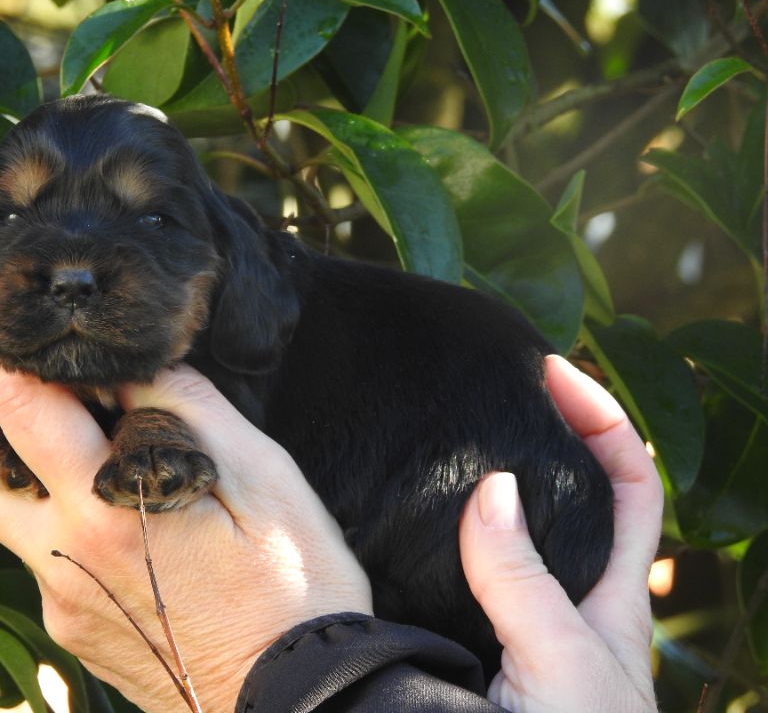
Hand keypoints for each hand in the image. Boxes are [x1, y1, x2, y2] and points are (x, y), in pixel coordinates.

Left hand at [0, 356, 372, 712]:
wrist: (297, 701)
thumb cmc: (296, 590)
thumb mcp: (264, 478)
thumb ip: (190, 410)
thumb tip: (134, 370)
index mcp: (107, 513)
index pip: (18, 411)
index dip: (12, 358)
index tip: (32, 334)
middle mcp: (63, 561)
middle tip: (24, 377)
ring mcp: (62, 602)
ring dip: (13, 461)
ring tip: (74, 433)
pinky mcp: (74, 627)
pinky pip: (38, 554)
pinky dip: (57, 510)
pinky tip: (117, 503)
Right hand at [459, 355, 661, 711]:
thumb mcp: (560, 668)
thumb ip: (524, 582)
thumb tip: (495, 487)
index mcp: (609, 603)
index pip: (629, 487)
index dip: (604, 420)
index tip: (553, 372)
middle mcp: (572, 606)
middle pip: (579, 499)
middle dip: (553, 434)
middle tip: (498, 389)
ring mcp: (526, 627)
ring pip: (520, 537)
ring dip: (497, 484)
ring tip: (452, 438)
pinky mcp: (476, 646)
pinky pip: (467, 576)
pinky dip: (448, 537)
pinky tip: (411, 521)